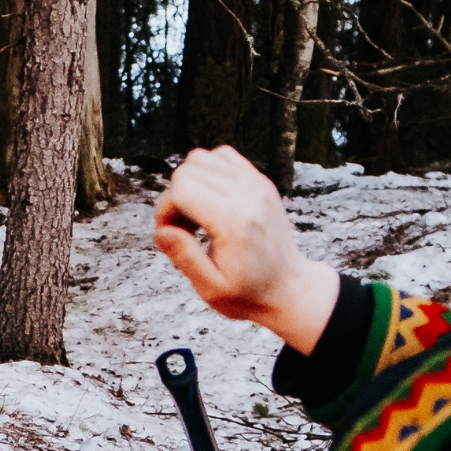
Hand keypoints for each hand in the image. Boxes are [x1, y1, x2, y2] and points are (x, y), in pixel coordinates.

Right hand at [153, 147, 337, 351]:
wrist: (289, 289)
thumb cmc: (250, 293)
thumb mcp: (211, 288)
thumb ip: (184, 256)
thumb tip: (161, 230)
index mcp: (234, 220)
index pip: (181, 189)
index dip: (165, 211)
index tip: (171, 235)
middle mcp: (247, 194)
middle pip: (188, 170)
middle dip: (174, 198)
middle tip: (182, 229)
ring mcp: (256, 184)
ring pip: (202, 158)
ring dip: (189, 183)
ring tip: (196, 214)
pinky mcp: (260, 181)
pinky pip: (223, 156)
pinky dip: (209, 172)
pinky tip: (210, 200)